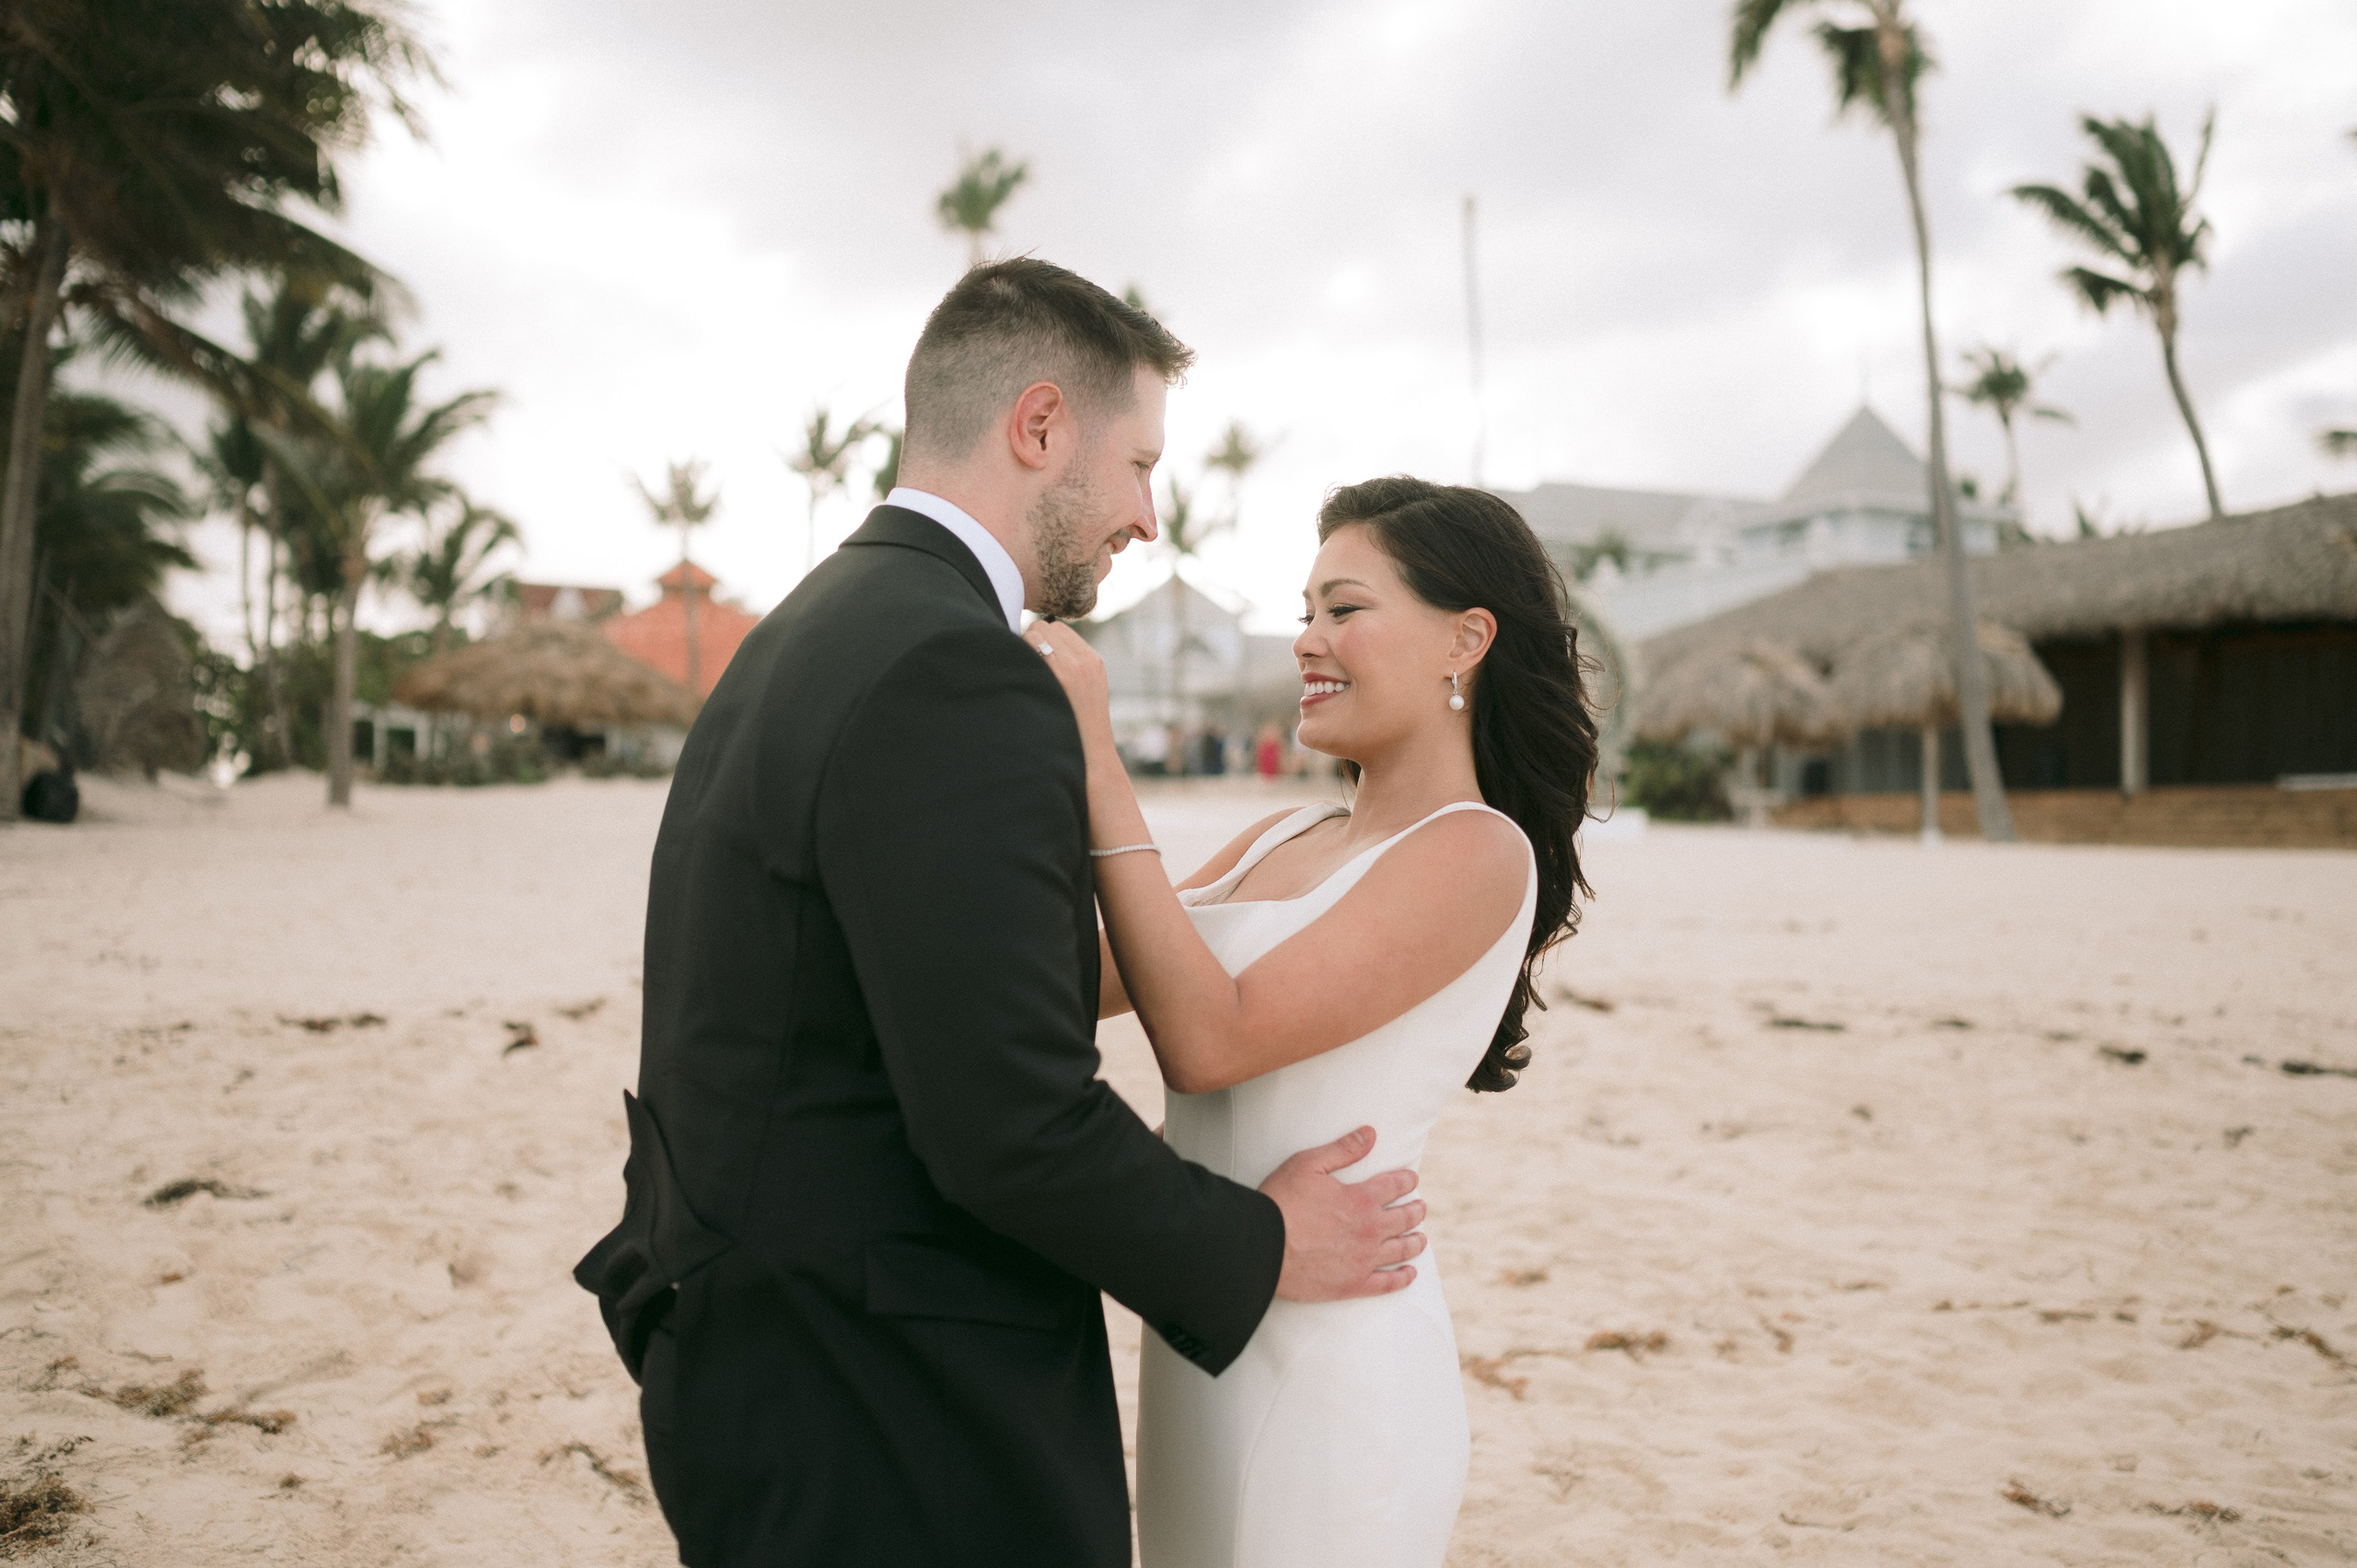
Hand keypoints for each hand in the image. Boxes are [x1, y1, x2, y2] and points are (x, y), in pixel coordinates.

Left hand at [1028, 620, 1113, 748]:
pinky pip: (1028, 648)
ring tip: (1022, 672)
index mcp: (1093, 660)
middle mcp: (1084, 660)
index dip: (1042, 639)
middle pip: (1045, 627)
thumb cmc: (1080, 727)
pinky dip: (1019, 657)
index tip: (1034, 657)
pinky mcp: (1058, 679)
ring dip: (1023, 648)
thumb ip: (1072, 664)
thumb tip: (1038, 643)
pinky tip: (1018, 677)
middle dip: (1031, 640)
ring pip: (1034, 635)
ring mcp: (1071, 668)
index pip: (1059, 628)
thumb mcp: (1088, 689)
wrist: (1091, 755)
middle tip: (1024, 664)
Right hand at [1260, 1126, 1424, 1301]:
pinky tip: (1410, 1274)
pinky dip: (1403, 1278)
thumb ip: (1343, 1149)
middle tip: (1421, 1207)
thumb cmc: (1281, 1202)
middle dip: (1416, 1210)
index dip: (1407, 1180)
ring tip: (1421, 1238)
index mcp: (1362, 1198)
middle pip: (1405, 1218)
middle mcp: (1370, 1229)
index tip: (1413, 1179)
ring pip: (1402, 1250)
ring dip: (1416, 1242)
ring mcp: (1365, 1259)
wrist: (1262, 1247)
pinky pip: (1388, 1284)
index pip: (1395, 1186)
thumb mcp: (1308, 1164)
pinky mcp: (1354, 1285)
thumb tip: (1370, 1134)